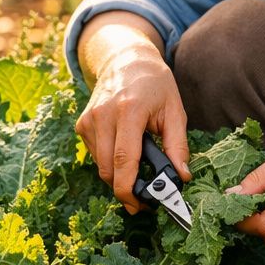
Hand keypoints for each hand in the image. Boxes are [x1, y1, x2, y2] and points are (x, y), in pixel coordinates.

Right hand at [75, 48, 191, 213]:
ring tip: (137, 172)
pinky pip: (94, 155)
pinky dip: (108, 161)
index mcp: (129, 111)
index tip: (138, 206)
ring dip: (117, 176)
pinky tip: (123, 150)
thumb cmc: (154, 83)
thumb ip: (178, 145)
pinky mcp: (82, 123)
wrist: (125, 59)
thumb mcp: (175, 110)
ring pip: (99, 165)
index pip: (123, 159)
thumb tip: (182, 176)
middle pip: (107, 169)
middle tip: (143, 199)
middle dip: (124, 189)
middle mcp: (104, 115)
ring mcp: (89, 119)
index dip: (128, 188)